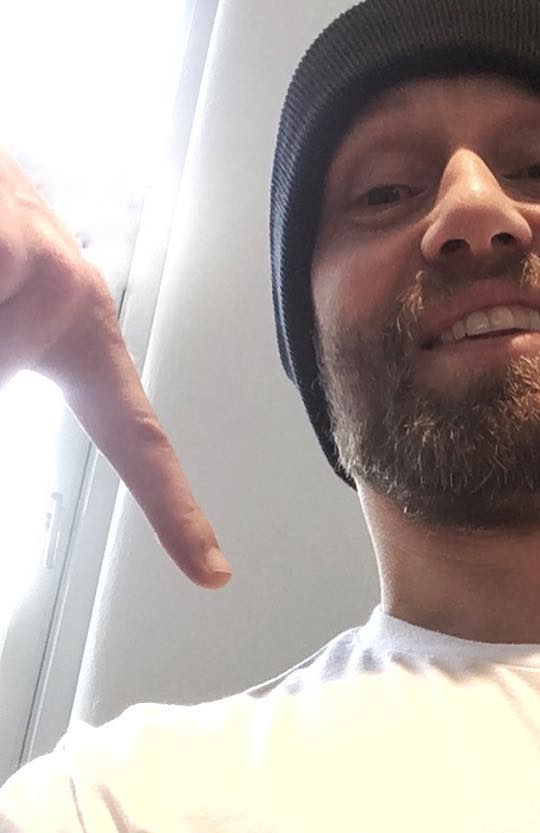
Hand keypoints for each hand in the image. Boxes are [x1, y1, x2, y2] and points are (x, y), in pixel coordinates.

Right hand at [0, 147, 230, 587]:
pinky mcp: (19, 245)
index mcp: (78, 334)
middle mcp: (72, 300)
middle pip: (20, 375)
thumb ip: (22, 357)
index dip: (174, 510)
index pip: (135, 439)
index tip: (215, 575)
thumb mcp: (9, 306)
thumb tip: (26, 371)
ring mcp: (48, 270)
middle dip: (5, 354)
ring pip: (10, 357)